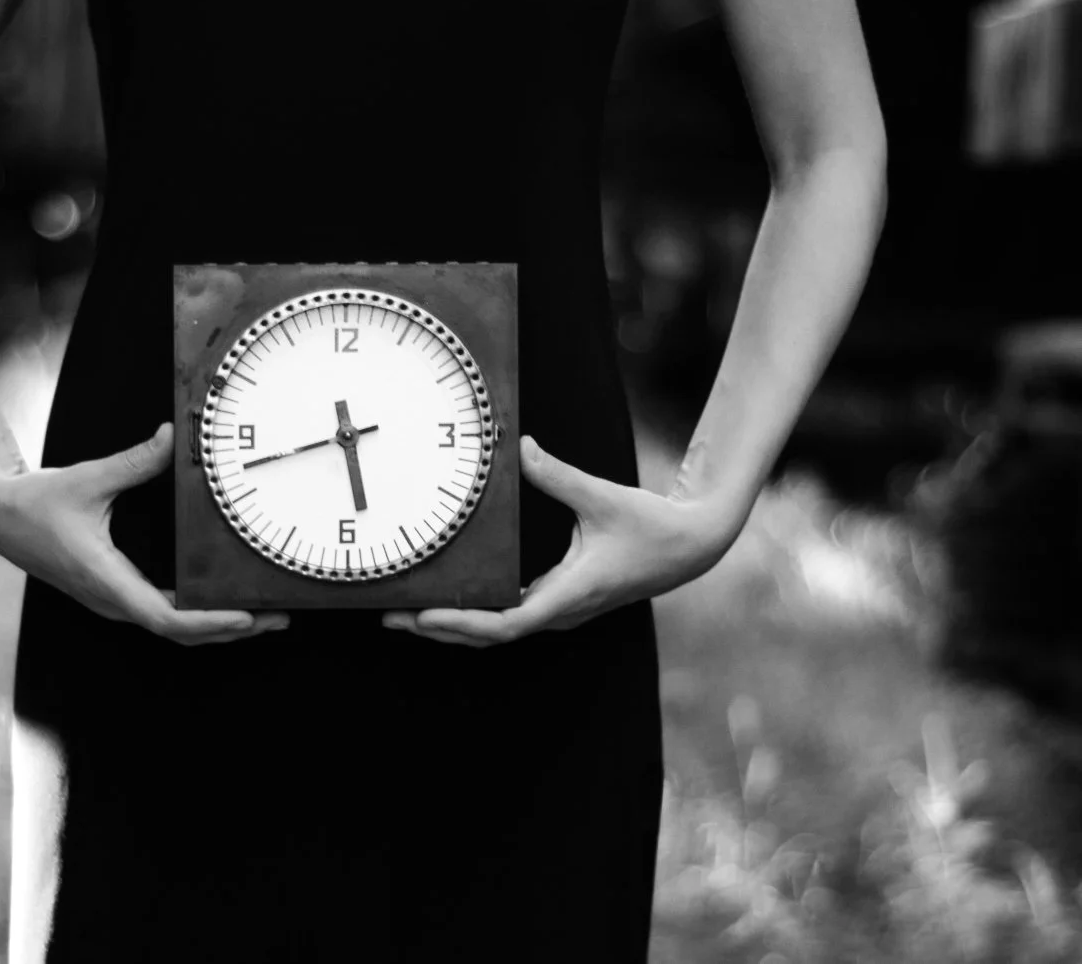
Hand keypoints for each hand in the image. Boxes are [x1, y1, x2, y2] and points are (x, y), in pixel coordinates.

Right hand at [0, 422, 288, 644]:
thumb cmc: (36, 503)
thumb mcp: (88, 478)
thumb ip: (134, 461)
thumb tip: (171, 437)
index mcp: (107, 581)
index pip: (168, 620)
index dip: (210, 623)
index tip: (246, 618)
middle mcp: (112, 600)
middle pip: (180, 633)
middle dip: (231, 629)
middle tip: (278, 616)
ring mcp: (113, 600)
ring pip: (173, 628)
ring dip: (216, 626)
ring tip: (261, 613)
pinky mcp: (114, 593)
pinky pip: (162, 614)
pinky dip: (196, 614)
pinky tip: (220, 601)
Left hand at [382, 434, 738, 647]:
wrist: (692, 547)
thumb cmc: (652, 526)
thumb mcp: (602, 496)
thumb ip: (558, 475)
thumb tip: (520, 447)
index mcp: (571, 594)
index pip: (506, 624)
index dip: (461, 623)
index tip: (424, 616)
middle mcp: (562, 611)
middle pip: (490, 635)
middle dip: (440, 628)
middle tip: (390, 616)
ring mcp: (561, 610)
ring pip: (498, 630)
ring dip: (454, 625)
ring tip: (405, 613)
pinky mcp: (561, 600)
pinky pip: (510, 615)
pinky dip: (477, 613)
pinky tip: (449, 601)